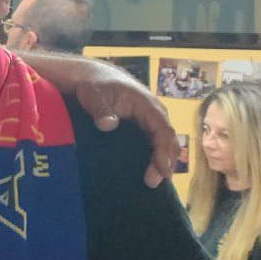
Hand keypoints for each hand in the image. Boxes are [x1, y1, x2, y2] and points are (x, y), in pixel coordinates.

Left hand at [75, 68, 179, 187]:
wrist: (93, 78)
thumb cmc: (96, 86)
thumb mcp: (94, 95)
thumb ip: (101, 109)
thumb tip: (108, 125)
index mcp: (147, 104)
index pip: (162, 129)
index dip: (163, 150)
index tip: (160, 168)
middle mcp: (153, 113)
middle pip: (167, 139)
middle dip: (164, 161)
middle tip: (153, 182)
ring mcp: (149, 121)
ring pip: (163, 143)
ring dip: (162, 162)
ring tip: (154, 182)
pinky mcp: (142, 127)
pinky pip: (153, 143)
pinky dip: (155, 157)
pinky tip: (150, 172)